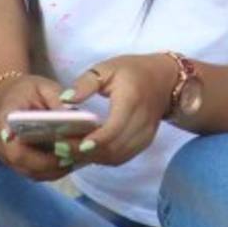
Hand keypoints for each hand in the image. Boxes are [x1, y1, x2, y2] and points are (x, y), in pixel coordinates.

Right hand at [0, 74, 75, 181]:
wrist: (10, 100)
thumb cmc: (27, 92)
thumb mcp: (43, 88)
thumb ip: (56, 98)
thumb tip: (70, 114)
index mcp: (4, 119)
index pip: (9, 138)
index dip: (27, 148)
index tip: (53, 147)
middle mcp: (3, 143)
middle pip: (23, 162)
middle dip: (51, 162)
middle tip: (76, 154)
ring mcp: (9, 157)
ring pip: (32, 172)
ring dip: (56, 170)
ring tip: (79, 158)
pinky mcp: (20, 164)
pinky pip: (37, 173)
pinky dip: (55, 171)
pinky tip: (73, 160)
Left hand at [63, 54, 179, 167]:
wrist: (166, 78)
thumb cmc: (133, 71)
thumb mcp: (107, 68)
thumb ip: (85, 83)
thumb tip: (64, 99)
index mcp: (131, 100)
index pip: (113, 128)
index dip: (92, 141)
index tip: (68, 143)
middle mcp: (142, 120)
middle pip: (113, 147)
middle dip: (85, 153)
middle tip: (61, 149)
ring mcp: (146, 133)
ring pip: (118, 156)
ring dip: (94, 158)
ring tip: (72, 152)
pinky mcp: (146, 141)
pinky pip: (123, 157)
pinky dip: (105, 158)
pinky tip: (91, 152)